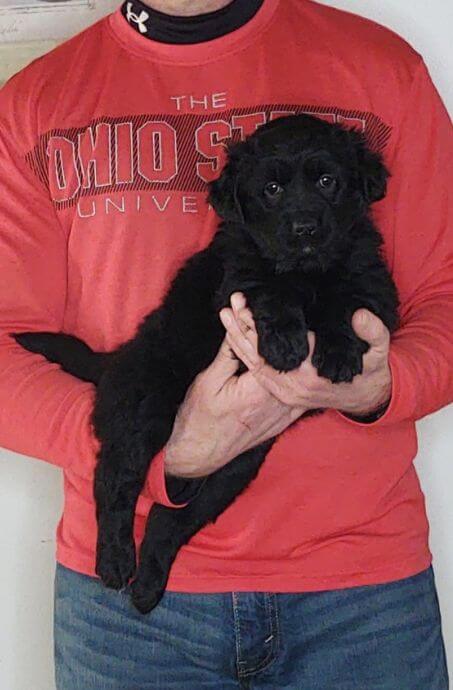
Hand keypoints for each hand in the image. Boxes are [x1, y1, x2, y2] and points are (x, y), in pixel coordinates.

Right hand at [164, 338, 305, 478]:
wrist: (199, 452)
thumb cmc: (199, 418)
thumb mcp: (209, 380)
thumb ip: (229, 353)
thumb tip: (238, 328)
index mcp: (258, 391)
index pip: (272, 354)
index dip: (264, 333)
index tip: (259, 319)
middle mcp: (275, 404)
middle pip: (289, 367)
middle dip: (282, 346)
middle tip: (278, 329)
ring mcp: (281, 416)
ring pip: (297, 384)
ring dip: (295, 366)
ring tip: (292, 347)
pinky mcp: (282, 424)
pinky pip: (298, 401)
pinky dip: (296, 386)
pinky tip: (294, 373)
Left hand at [221, 293, 391, 416]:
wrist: (366, 396)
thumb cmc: (371, 368)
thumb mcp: (379, 349)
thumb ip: (372, 332)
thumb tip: (359, 316)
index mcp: (313, 374)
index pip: (279, 348)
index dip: (260, 328)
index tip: (247, 307)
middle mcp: (296, 387)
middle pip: (261, 356)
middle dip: (243, 330)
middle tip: (231, 305)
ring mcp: (288, 393)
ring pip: (255, 366)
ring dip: (239, 341)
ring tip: (226, 315)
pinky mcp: (284, 395)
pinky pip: (259, 374)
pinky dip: (246, 356)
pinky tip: (235, 337)